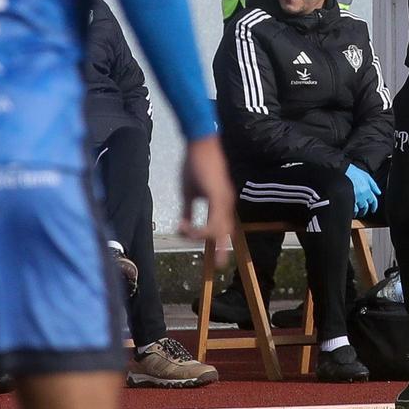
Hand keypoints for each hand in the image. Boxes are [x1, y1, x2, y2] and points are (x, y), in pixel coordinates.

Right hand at [178, 136, 235, 265]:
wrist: (199, 143)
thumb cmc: (194, 164)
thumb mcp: (188, 192)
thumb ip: (188, 210)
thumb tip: (183, 225)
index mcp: (221, 202)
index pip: (221, 227)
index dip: (215, 241)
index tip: (195, 242)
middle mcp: (226, 203)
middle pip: (225, 232)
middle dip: (222, 249)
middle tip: (219, 265)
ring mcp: (224, 200)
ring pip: (220, 229)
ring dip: (202, 236)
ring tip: (186, 233)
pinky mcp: (218, 196)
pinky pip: (214, 220)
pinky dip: (201, 228)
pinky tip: (187, 228)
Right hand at [345, 164, 380, 216]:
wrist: (341, 171)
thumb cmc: (353, 172)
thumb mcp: (366, 176)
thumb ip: (374, 185)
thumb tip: (378, 193)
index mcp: (367, 190)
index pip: (373, 201)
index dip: (374, 207)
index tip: (373, 210)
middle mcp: (361, 196)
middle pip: (365, 207)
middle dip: (364, 210)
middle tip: (363, 212)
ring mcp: (353, 198)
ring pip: (357, 209)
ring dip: (357, 211)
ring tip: (355, 212)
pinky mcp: (346, 199)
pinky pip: (350, 209)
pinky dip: (351, 210)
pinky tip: (349, 209)